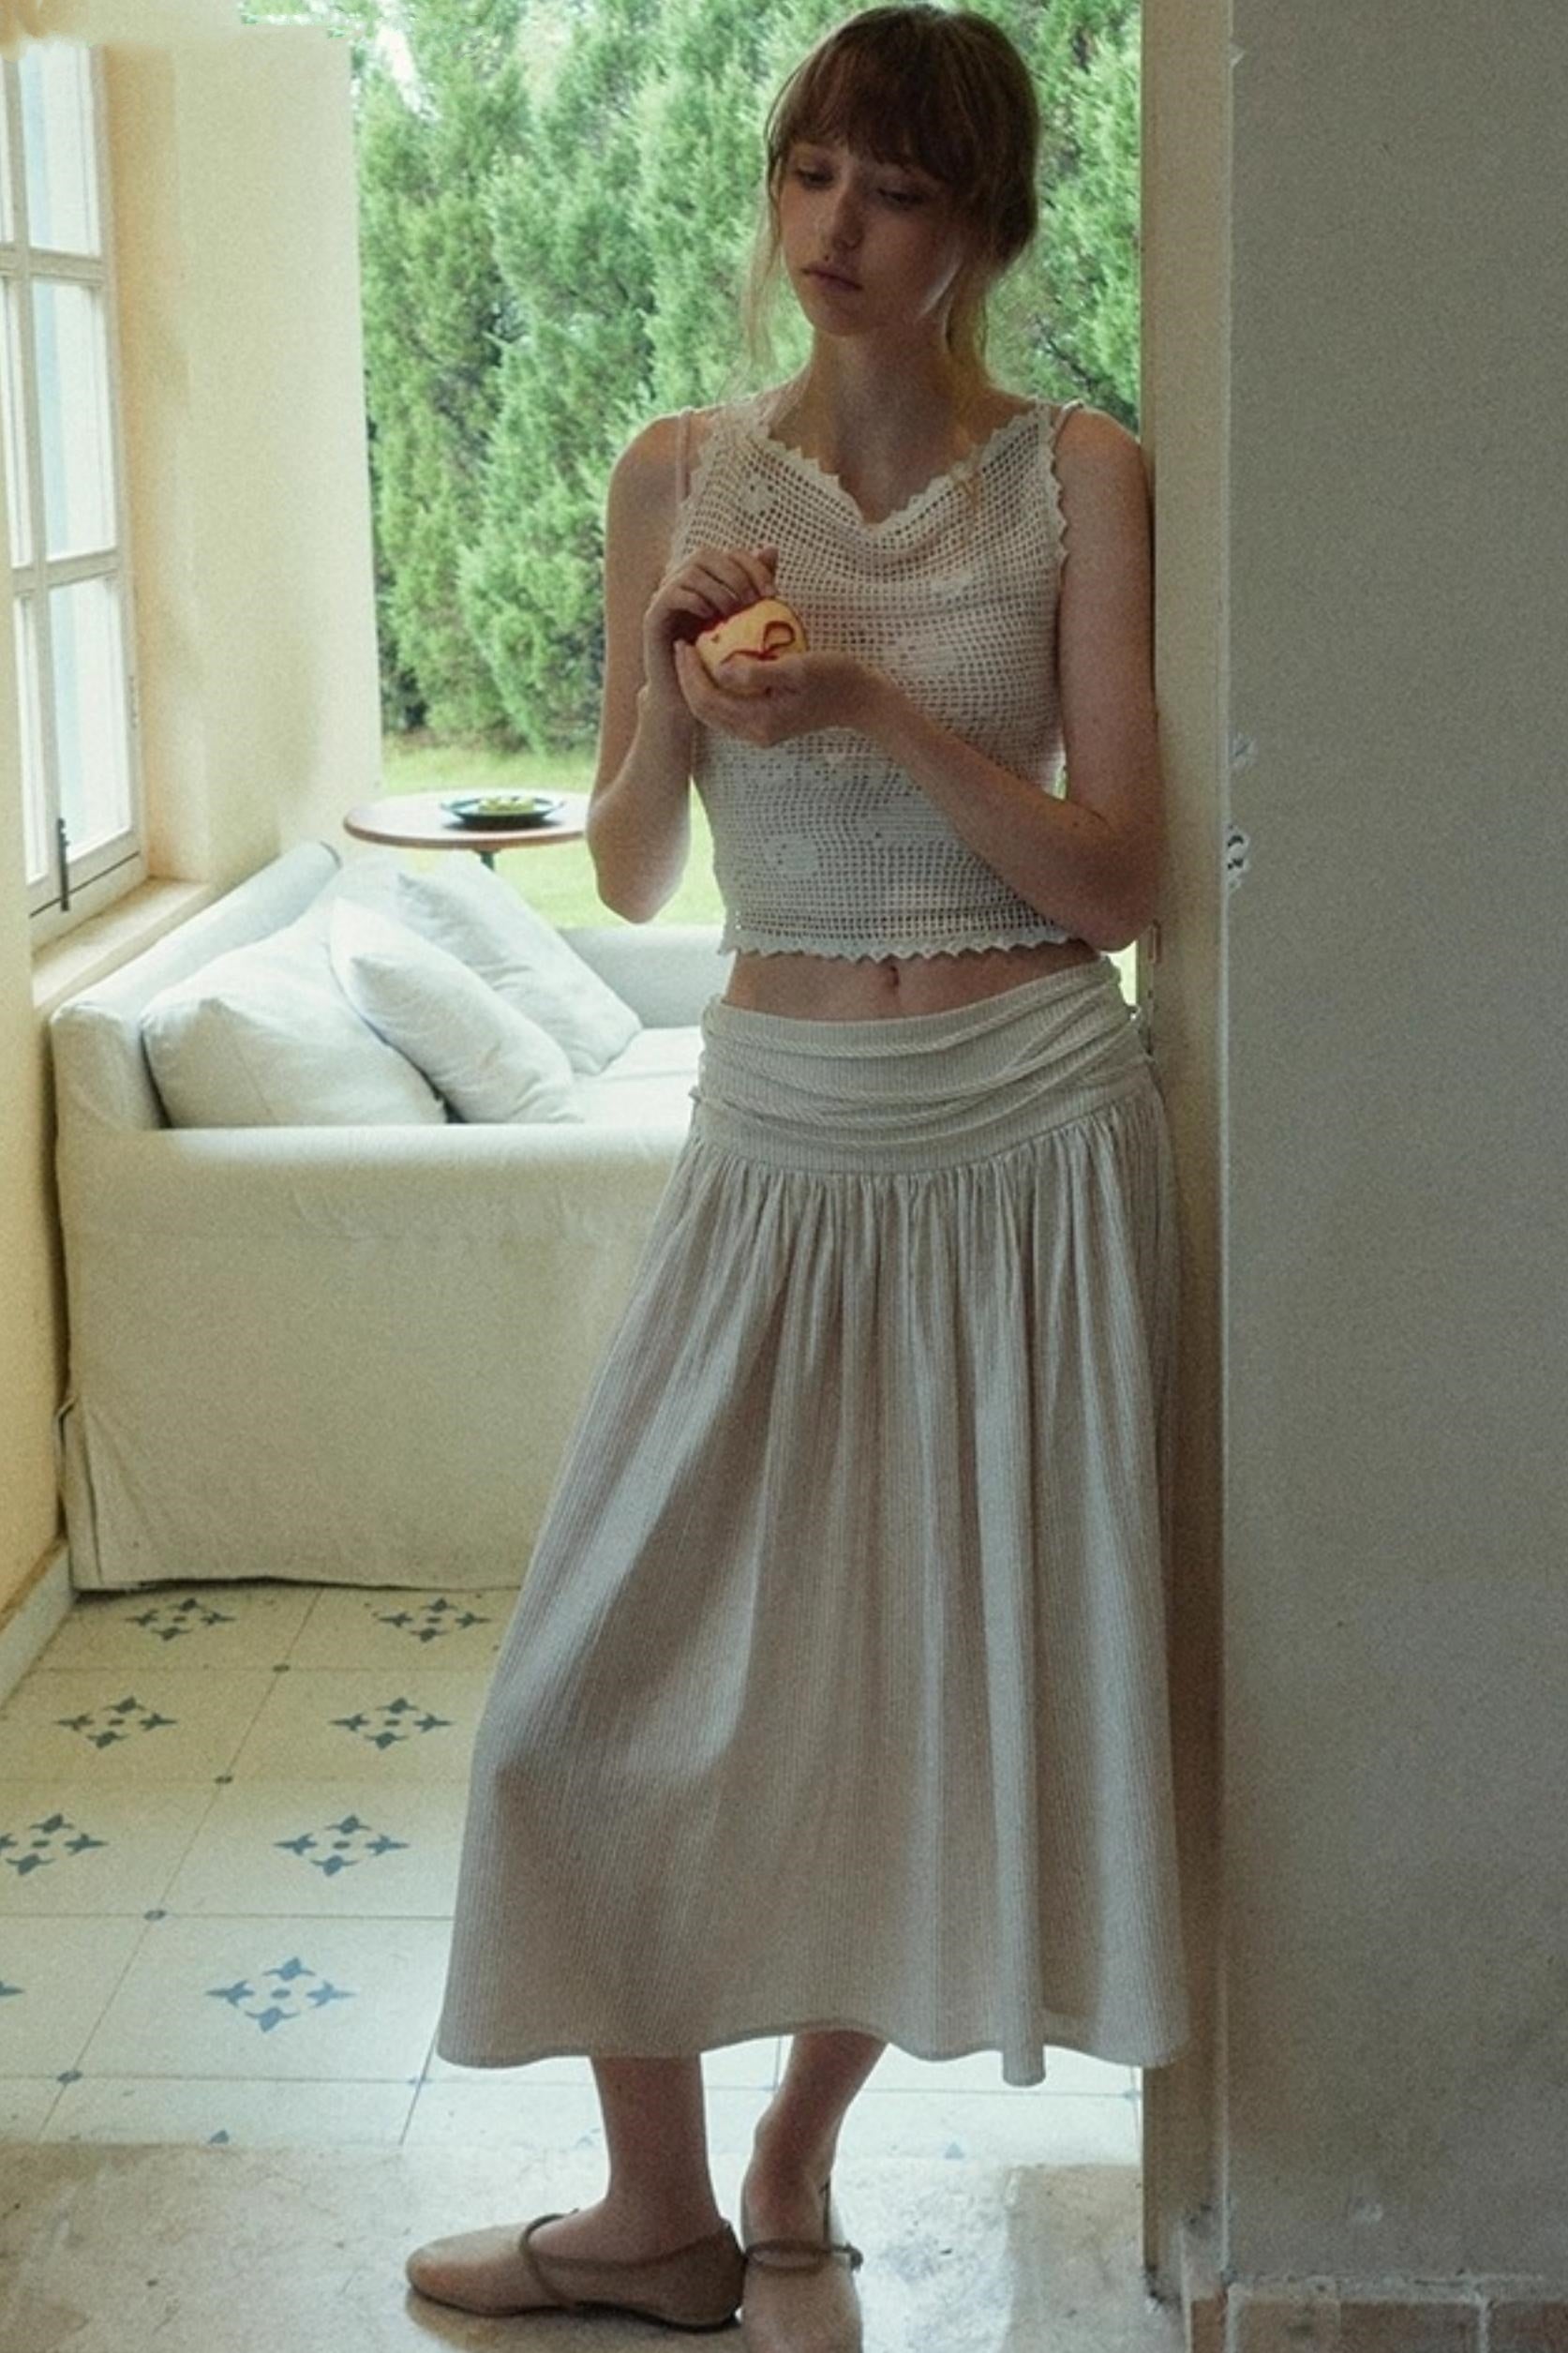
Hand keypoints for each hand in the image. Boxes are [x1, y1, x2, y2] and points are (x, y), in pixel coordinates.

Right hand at [641, 541, 779, 720]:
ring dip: (717, 588)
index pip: (729, 555)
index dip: (753, 566)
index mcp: (706, 581)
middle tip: (753, 602)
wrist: (686, 699)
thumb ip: (755, 590)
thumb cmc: (721, 665)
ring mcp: (665, 597)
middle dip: (735, 574)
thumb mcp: (747, 628)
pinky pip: (672, 595)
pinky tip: (711, 618)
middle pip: (706, 554)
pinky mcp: (654, 616)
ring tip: (734, 612)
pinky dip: (694, 600)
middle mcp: (682, 583)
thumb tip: (771, 549)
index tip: (773, 594)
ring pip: (690, 572)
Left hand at [673, 641, 879, 745]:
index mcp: (760, 722)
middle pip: (704, 711)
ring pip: (714, 713)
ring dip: (698, 685)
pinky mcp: (766, 725)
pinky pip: (729, 709)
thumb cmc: (835, 677)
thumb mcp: (798, 668)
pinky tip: (716, 664)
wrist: (861, 700)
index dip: (689, 673)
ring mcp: (760, 732)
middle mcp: (756, 733)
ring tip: (693, 654)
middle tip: (682, 646)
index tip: (684, 643)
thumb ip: (759, 672)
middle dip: (686, 680)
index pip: (708, 700)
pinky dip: (716, 689)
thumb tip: (721, 669)